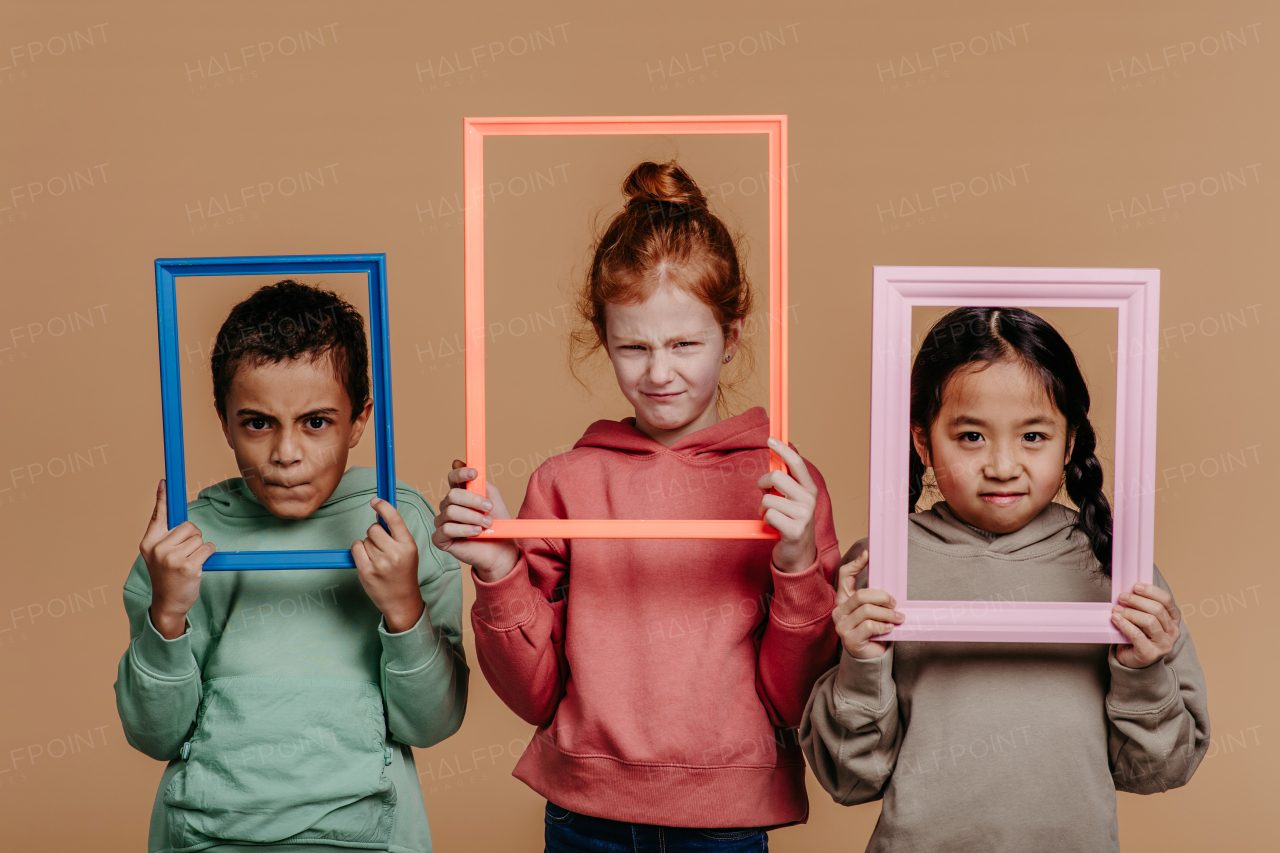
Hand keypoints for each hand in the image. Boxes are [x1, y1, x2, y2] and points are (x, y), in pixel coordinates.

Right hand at [139, 479, 213, 639]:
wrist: (167, 603)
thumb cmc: (166, 575)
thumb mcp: (157, 554)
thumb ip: (164, 534)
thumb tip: (170, 508)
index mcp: (148, 542)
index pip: (158, 515)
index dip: (162, 498)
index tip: (165, 481)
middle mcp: (158, 548)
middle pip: (188, 526)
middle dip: (193, 536)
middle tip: (185, 553)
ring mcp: (171, 558)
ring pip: (199, 538)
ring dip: (200, 548)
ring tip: (189, 562)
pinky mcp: (187, 567)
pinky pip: (208, 548)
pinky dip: (208, 554)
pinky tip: (197, 566)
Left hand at [352, 499, 423, 633]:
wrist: (402, 600)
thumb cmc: (404, 573)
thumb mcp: (408, 551)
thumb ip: (396, 533)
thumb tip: (380, 513)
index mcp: (408, 546)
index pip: (394, 518)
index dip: (383, 506)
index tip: (375, 501)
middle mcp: (394, 553)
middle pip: (374, 528)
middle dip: (375, 532)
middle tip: (381, 545)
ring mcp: (379, 563)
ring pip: (364, 539)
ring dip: (368, 545)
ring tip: (378, 558)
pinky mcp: (366, 571)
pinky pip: (356, 548)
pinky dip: (358, 550)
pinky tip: (367, 560)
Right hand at [431, 461, 519, 582]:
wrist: (501, 551)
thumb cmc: (497, 526)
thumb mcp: (494, 500)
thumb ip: (482, 484)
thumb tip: (466, 465)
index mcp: (461, 496)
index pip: (453, 478)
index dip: (461, 473)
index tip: (474, 473)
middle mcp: (449, 507)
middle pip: (452, 495)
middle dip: (473, 501)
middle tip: (488, 509)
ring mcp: (443, 523)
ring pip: (450, 512)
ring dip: (472, 517)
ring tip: (486, 525)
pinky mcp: (440, 539)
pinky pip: (446, 529)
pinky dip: (464, 530)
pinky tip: (476, 533)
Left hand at [758, 437, 818, 573]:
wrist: (798, 555)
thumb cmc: (791, 523)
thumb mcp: (792, 501)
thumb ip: (786, 483)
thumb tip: (774, 459)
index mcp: (809, 489)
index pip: (796, 463)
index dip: (783, 449)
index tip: (770, 440)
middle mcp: (809, 500)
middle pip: (776, 477)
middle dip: (763, 485)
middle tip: (765, 495)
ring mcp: (803, 515)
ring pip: (768, 499)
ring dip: (763, 509)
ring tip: (771, 517)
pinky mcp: (794, 530)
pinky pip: (768, 516)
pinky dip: (765, 521)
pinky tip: (774, 528)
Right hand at [831, 549, 902, 659]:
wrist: (869, 657)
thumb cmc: (872, 630)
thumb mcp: (873, 611)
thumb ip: (874, 598)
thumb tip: (890, 585)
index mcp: (843, 599)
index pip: (845, 575)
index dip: (856, 564)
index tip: (869, 554)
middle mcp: (839, 611)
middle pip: (862, 595)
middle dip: (883, 597)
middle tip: (895, 603)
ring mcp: (842, 625)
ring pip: (868, 611)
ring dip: (888, 614)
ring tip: (899, 618)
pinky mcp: (850, 639)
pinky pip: (869, 626)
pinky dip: (884, 626)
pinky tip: (890, 628)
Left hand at [1112, 581, 1180, 667]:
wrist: (1133, 659)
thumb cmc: (1139, 635)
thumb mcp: (1144, 618)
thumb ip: (1142, 605)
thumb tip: (1129, 590)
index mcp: (1173, 619)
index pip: (1166, 600)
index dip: (1151, 591)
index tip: (1135, 586)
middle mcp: (1173, 632)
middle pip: (1157, 609)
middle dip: (1137, 600)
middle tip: (1122, 597)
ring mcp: (1164, 644)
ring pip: (1149, 621)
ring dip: (1130, 612)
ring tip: (1117, 609)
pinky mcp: (1151, 653)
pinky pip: (1137, 635)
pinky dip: (1124, 624)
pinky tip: (1116, 619)